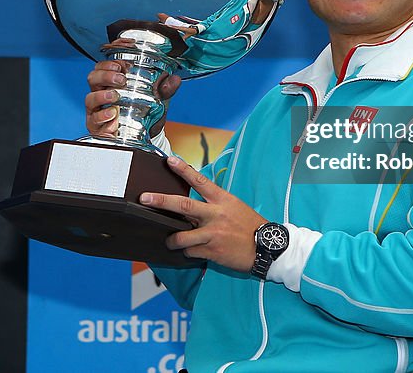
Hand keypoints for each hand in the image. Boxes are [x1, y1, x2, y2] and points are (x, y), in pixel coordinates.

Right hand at [85, 60, 181, 137]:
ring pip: (90, 98)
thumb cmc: (145, 113)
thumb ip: (165, 89)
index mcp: (112, 82)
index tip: (121, 64)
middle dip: (105, 75)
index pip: (103, 66)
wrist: (146, 135)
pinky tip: (112, 116)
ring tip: (114, 96)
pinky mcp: (97, 126)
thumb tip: (174, 79)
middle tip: (120, 78)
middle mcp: (101, 94)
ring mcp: (97, 110)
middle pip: (93, 78)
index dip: (109, 63)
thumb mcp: (157, 99)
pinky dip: (102, 117)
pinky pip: (94, 120)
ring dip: (101, 95)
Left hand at [141, 157, 265, 272]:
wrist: (267, 247)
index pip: (200, 180)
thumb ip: (214, 204)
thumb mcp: (234, 206)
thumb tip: (191, 206)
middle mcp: (215, 214)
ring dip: (172, 239)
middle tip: (144, 198)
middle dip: (161, 201)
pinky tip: (193, 252)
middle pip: (183, 205)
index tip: (170, 161)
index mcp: (222, 199)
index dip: (183, 170)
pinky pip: (191, 251)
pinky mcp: (212, 250)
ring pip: (182, 236)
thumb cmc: (250, 225)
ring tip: (170, 241)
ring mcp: (213, 233)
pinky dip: (188, 252)